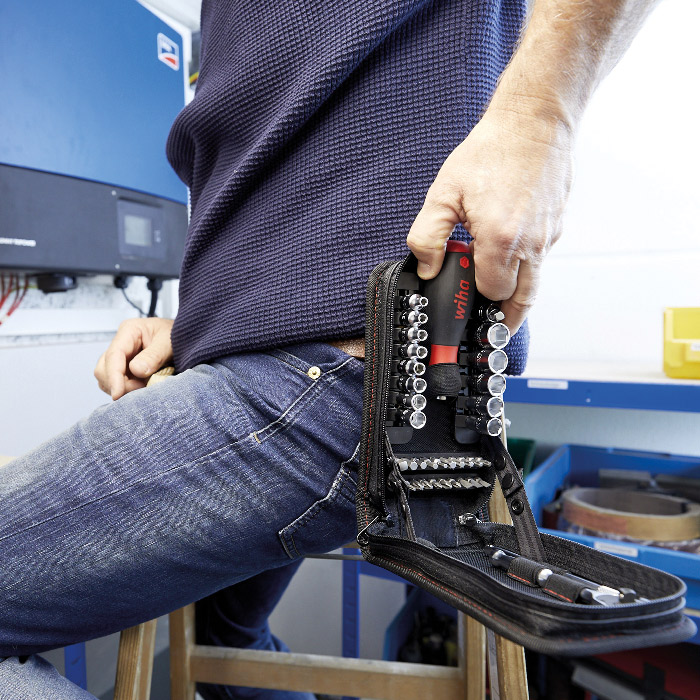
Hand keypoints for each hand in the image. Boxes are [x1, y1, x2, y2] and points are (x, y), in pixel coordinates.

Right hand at [94, 317, 173, 399]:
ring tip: (146, 386)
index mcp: (129, 331)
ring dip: (123, 388)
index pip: (113, 356)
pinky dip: (127, 389)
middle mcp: (121, 343)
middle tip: (143, 388)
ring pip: (107, 378)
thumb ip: (154, 356)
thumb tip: (136, 370)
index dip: (113, 377)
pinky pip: (118, 383)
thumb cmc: (178, 336)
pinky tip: (143, 387)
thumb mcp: (169, 343)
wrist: (185, 338)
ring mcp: (121, 357)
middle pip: (104, 369)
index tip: (117, 394)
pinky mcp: (125, 369)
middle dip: (119, 384)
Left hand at [406, 102, 573, 332]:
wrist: (535, 119)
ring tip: (497, 304)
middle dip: (502, 314)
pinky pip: (541, 260)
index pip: (491, 293)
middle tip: (485, 322)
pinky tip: (508, 258)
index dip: (474, 298)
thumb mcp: (444, 193)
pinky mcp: (557, 225)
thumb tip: (427, 268)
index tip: (461, 297)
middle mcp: (531, 244)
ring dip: (516, 295)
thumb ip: (428, 236)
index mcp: (501, 240)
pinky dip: (526, 268)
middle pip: (521, 302)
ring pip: (535, 284)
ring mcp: (549, 236)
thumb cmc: (491, 151)